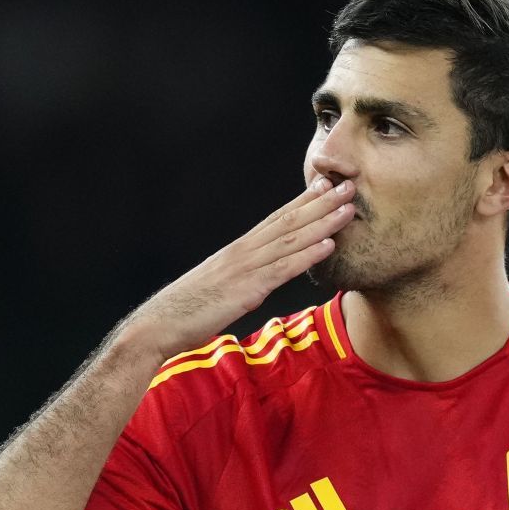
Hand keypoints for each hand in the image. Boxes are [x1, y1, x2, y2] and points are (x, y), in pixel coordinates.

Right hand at [115, 178, 355, 360]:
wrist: (159, 324)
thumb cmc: (185, 310)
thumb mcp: (218, 287)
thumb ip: (240, 279)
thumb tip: (256, 280)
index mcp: (237, 251)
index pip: (275, 219)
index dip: (303, 202)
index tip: (325, 186)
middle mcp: (243, 252)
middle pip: (288, 222)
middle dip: (321, 203)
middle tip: (349, 185)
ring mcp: (245, 269)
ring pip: (291, 240)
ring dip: (323, 223)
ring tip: (349, 208)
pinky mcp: (246, 290)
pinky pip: (282, 269)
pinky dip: (307, 255)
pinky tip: (329, 245)